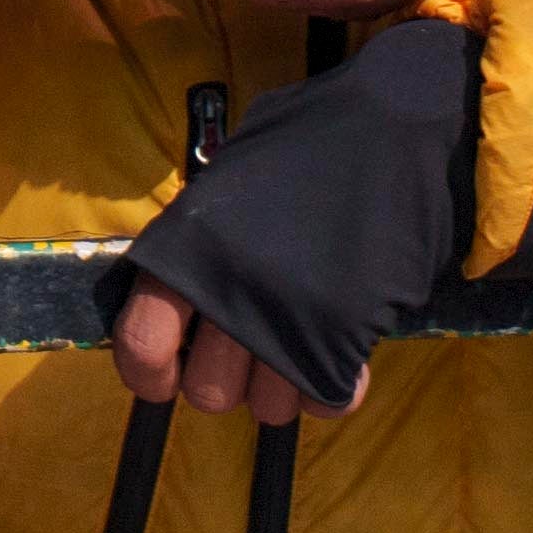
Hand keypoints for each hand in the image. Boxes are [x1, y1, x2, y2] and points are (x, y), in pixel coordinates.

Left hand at [105, 17, 483, 423]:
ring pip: (270, 405)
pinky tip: (334, 352)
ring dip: (280, 385)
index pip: (141, 345)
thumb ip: (188, 253)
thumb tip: (168, 317)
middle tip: (245, 347)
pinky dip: (331, 388)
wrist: (391, 128)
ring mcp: (293, 317)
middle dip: (226, 380)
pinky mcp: (351, 333)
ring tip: (295, 338)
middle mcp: (233, 290)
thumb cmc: (302, 148)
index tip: (163, 381)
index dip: (147, 376)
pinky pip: (328, 398)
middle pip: (210, 391)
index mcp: (188, 251)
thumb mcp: (220, 191)